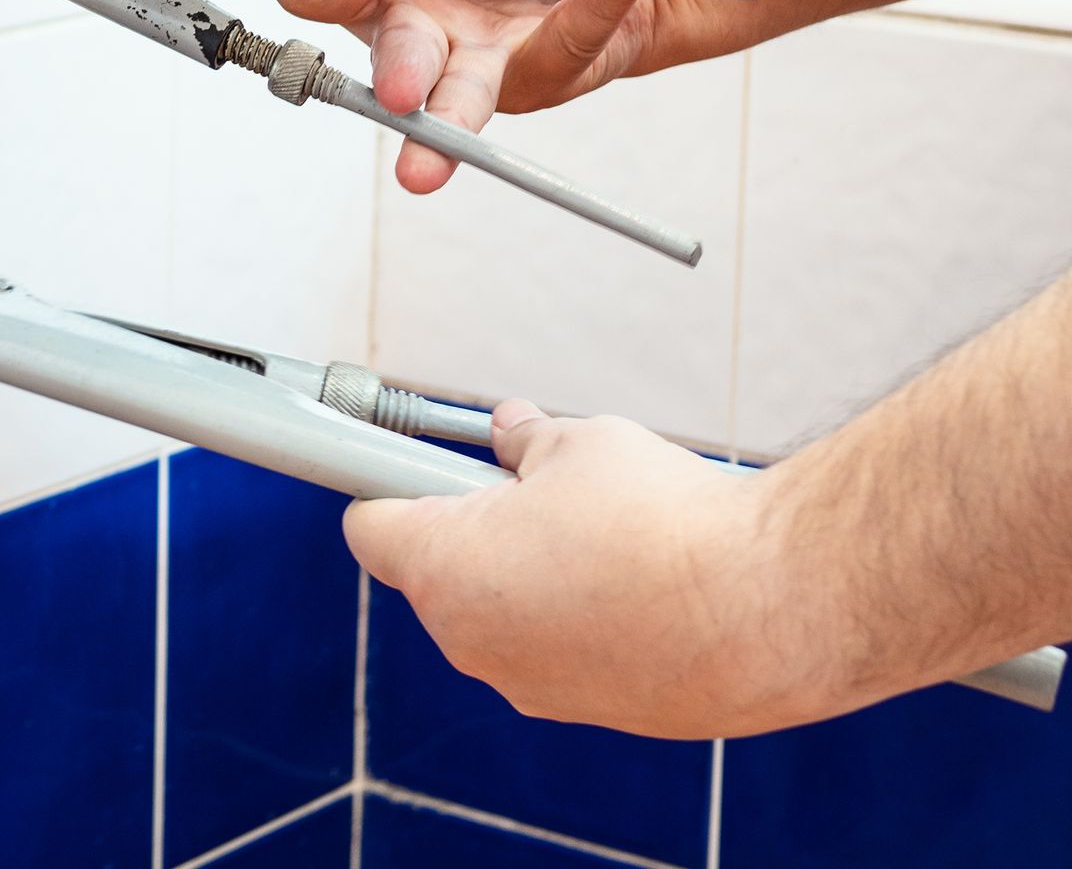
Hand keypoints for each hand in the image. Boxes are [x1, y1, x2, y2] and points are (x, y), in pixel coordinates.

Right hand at [268, 0, 659, 192]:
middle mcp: (411, 38)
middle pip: (386, 63)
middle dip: (396, 75)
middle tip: (401, 91)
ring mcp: (475, 68)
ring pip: (457, 104)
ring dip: (446, 133)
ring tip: (425, 173)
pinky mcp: (545, 74)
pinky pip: (569, 43)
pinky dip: (599, 2)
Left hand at [343, 401, 839, 738]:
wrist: (776, 606)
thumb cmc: (667, 521)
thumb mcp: (580, 443)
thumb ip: (528, 440)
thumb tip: (512, 434)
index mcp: (445, 570)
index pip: (370, 527)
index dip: (385, 484)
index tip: (408, 464)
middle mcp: (473, 642)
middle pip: (439, 573)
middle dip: (475, 524)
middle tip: (536, 486)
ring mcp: (532, 686)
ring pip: (503, 615)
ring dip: (532, 574)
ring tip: (607, 534)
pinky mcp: (594, 713)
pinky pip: (562, 652)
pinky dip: (584, 618)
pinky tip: (643, 584)